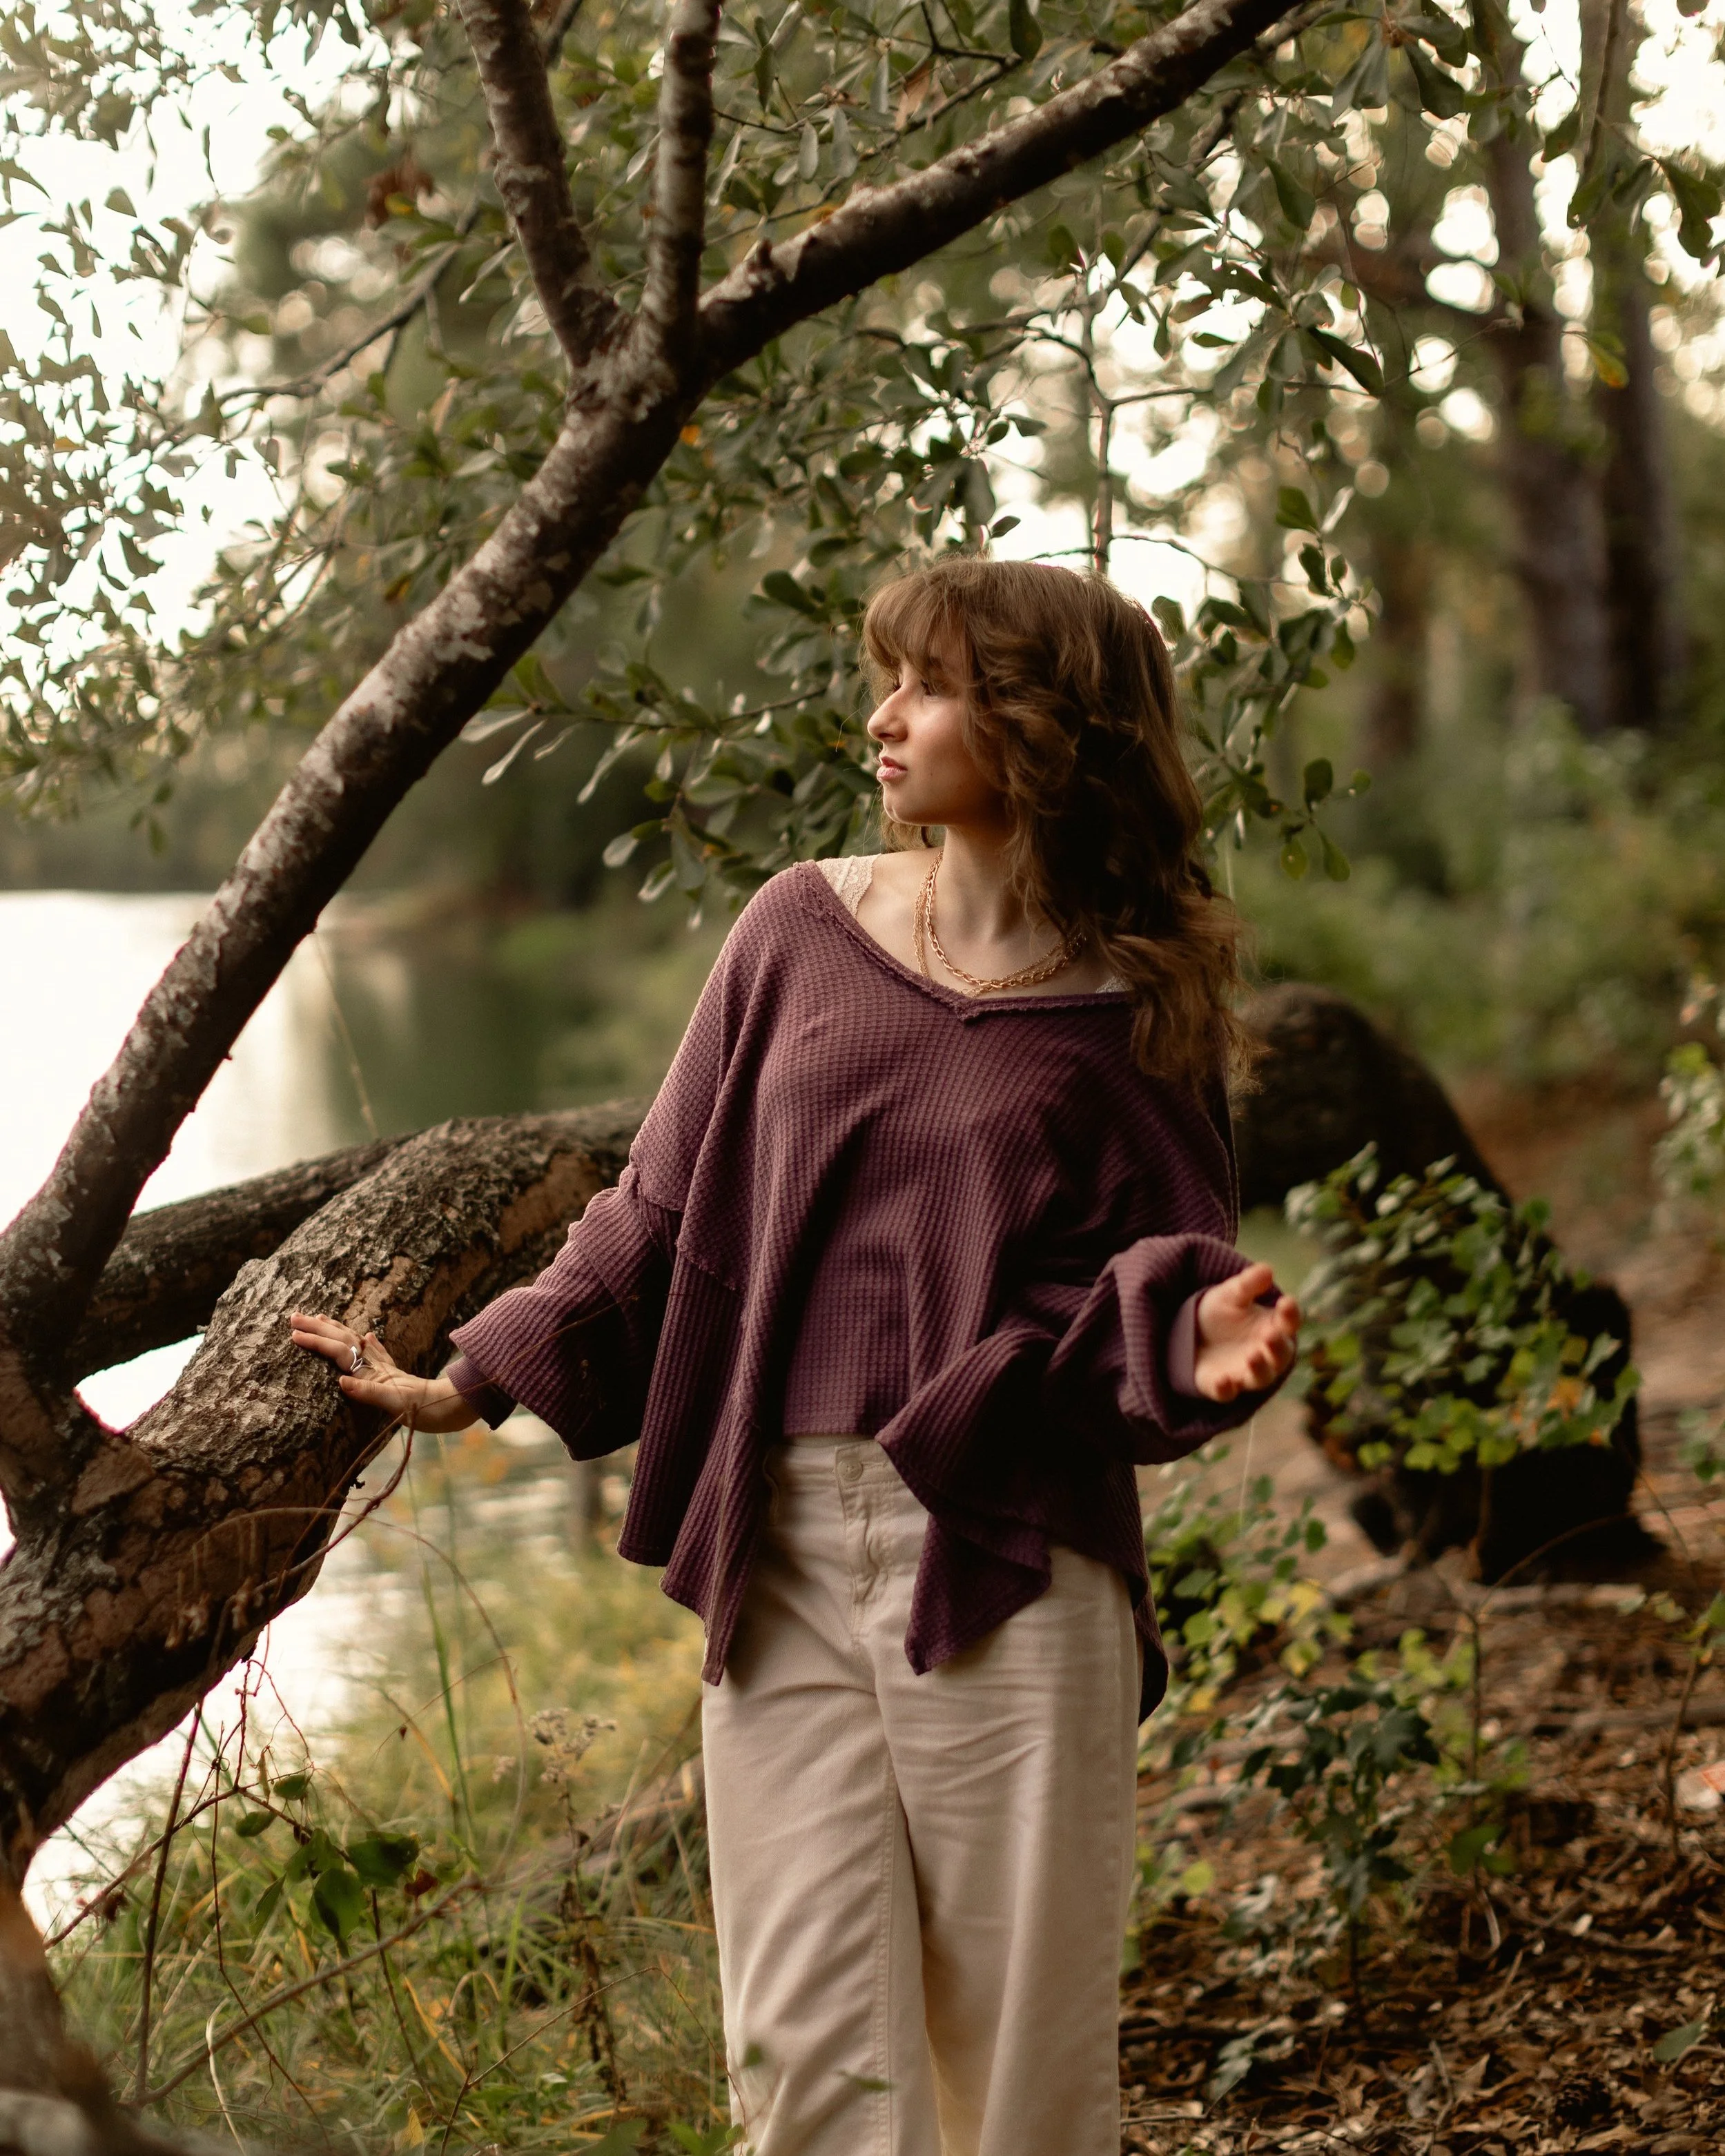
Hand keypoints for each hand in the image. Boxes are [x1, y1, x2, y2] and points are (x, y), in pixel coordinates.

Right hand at [288, 1311, 480, 1431]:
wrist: (450, 1408)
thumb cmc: (423, 1410)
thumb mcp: (394, 1404)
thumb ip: (367, 1392)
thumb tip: (341, 1380)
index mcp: (374, 1372)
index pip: (339, 1352)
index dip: (317, 1342)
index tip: (293, 1334)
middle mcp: (377, 1366)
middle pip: (344, 1341)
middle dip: (318, 1328)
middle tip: (294, 1316)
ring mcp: (386, 1369)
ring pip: (356, 1343)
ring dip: (336, 1330)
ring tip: (320, 1317)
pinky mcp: (394, 1376)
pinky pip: (377, 1354)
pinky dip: (368, 1344)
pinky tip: (367, 1335)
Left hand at [1192, 1263, 1300, 1403]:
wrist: (1189, 1334)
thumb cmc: (1220, 1313)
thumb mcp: (1230, 1294)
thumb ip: (1248, 1284)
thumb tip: (1267, 1269)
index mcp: (1272, 1328)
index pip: (1289, 1323)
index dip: (1290, 1314)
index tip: (1286, 1302)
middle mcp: (1264, 1353)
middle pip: (1281, 1356)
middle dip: (1278, 1347)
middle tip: (1270, 1336)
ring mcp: (1244, 1372)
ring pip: (1260, 1378)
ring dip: (1259, 1369)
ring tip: (1252, 1356)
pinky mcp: (1222, 1386)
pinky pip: (1227, 1393)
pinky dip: (1226, 1389)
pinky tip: (1223, 1381)